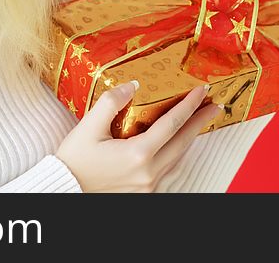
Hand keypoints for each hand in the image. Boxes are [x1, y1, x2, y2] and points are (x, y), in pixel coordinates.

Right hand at [55, 81, 222, 191]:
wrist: (64, 189)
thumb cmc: (74, 160)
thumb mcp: (88, 127)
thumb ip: (111, 102)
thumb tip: (133, 85)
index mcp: (137, 154)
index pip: (172, 124)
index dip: (189, 106)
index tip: (202, 91)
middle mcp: (148, 172)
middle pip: (183, 143)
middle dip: (200, 122)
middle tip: (214, 106)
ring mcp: (148, 186)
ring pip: (178, 158)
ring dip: (190, 138)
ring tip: (199, 122)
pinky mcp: (143, 193)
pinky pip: (168, 171)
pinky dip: (177, 155)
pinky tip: (177, 146)